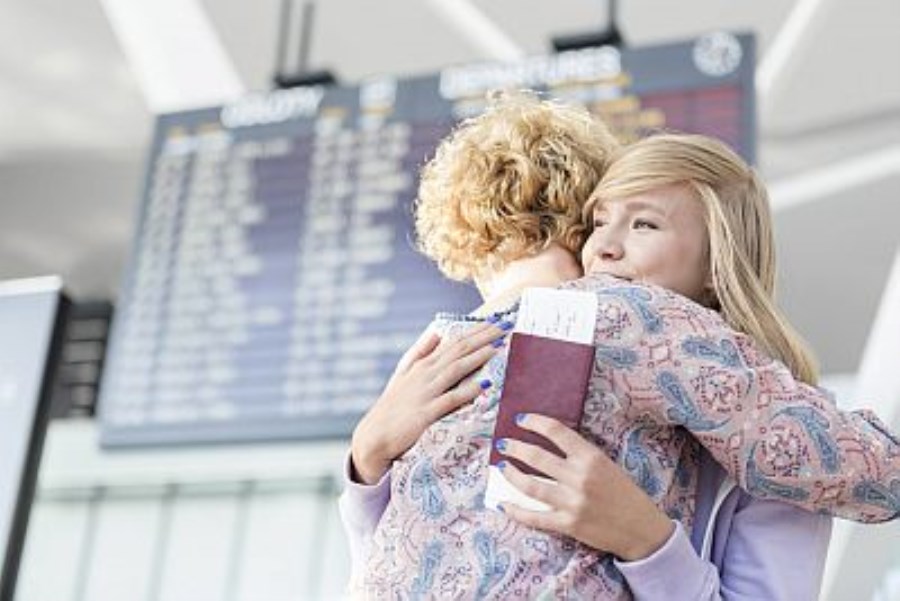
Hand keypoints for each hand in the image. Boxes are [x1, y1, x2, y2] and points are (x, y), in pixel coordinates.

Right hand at [350, 320, 509, 483]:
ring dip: (478, 356)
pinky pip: (450, 399)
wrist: (375, 435)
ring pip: (456, 369)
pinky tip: (483, 385)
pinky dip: (467, 391)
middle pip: (458, 350)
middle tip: (505, 324)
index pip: (454, 341)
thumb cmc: (393, 405)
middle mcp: (425, 373)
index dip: (476, 330)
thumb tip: (437, 332)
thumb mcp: (404, 373)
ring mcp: (426, 392)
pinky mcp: (426, 412)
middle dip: (483, 336)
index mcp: (423, 364)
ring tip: (498, 346)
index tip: (497, 320)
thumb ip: (421, 352)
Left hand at [495, 413, 674, 561]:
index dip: (535, 422)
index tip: (520, 419)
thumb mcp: (606, 464)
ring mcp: (572, 502)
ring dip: (511, 474)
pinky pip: (534, 517)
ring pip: (530, 485)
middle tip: (503, 442)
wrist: (642, 530)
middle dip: (514, 447)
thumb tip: (548, 443)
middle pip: (536, 456)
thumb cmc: (625, 494)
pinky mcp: (568, 525)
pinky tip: (504, 504)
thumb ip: (580, 455)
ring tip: (501, 466)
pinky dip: (515, 510)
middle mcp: (579, 477)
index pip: (556, 431)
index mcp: (591, 457)